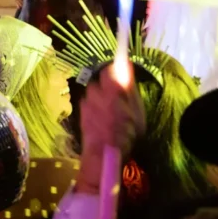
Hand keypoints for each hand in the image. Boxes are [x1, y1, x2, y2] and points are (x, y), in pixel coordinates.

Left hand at [76, 65, 144, 192]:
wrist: (103, 155)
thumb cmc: (125, 133)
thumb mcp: (136, 109)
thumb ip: (129, 86)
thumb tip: (126, 63)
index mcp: (112, 88)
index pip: (110, 69)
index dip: (116, 73)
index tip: (121, 80)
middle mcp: (96, 91)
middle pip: (101, 81)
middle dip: (108, 87)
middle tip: (118, 101)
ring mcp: (86, 101)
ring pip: (94, 92)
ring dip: (100, 98)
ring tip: (109, 113)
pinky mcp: (80, 112)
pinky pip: (88, 103)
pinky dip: (94, 108)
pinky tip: (101, 120)